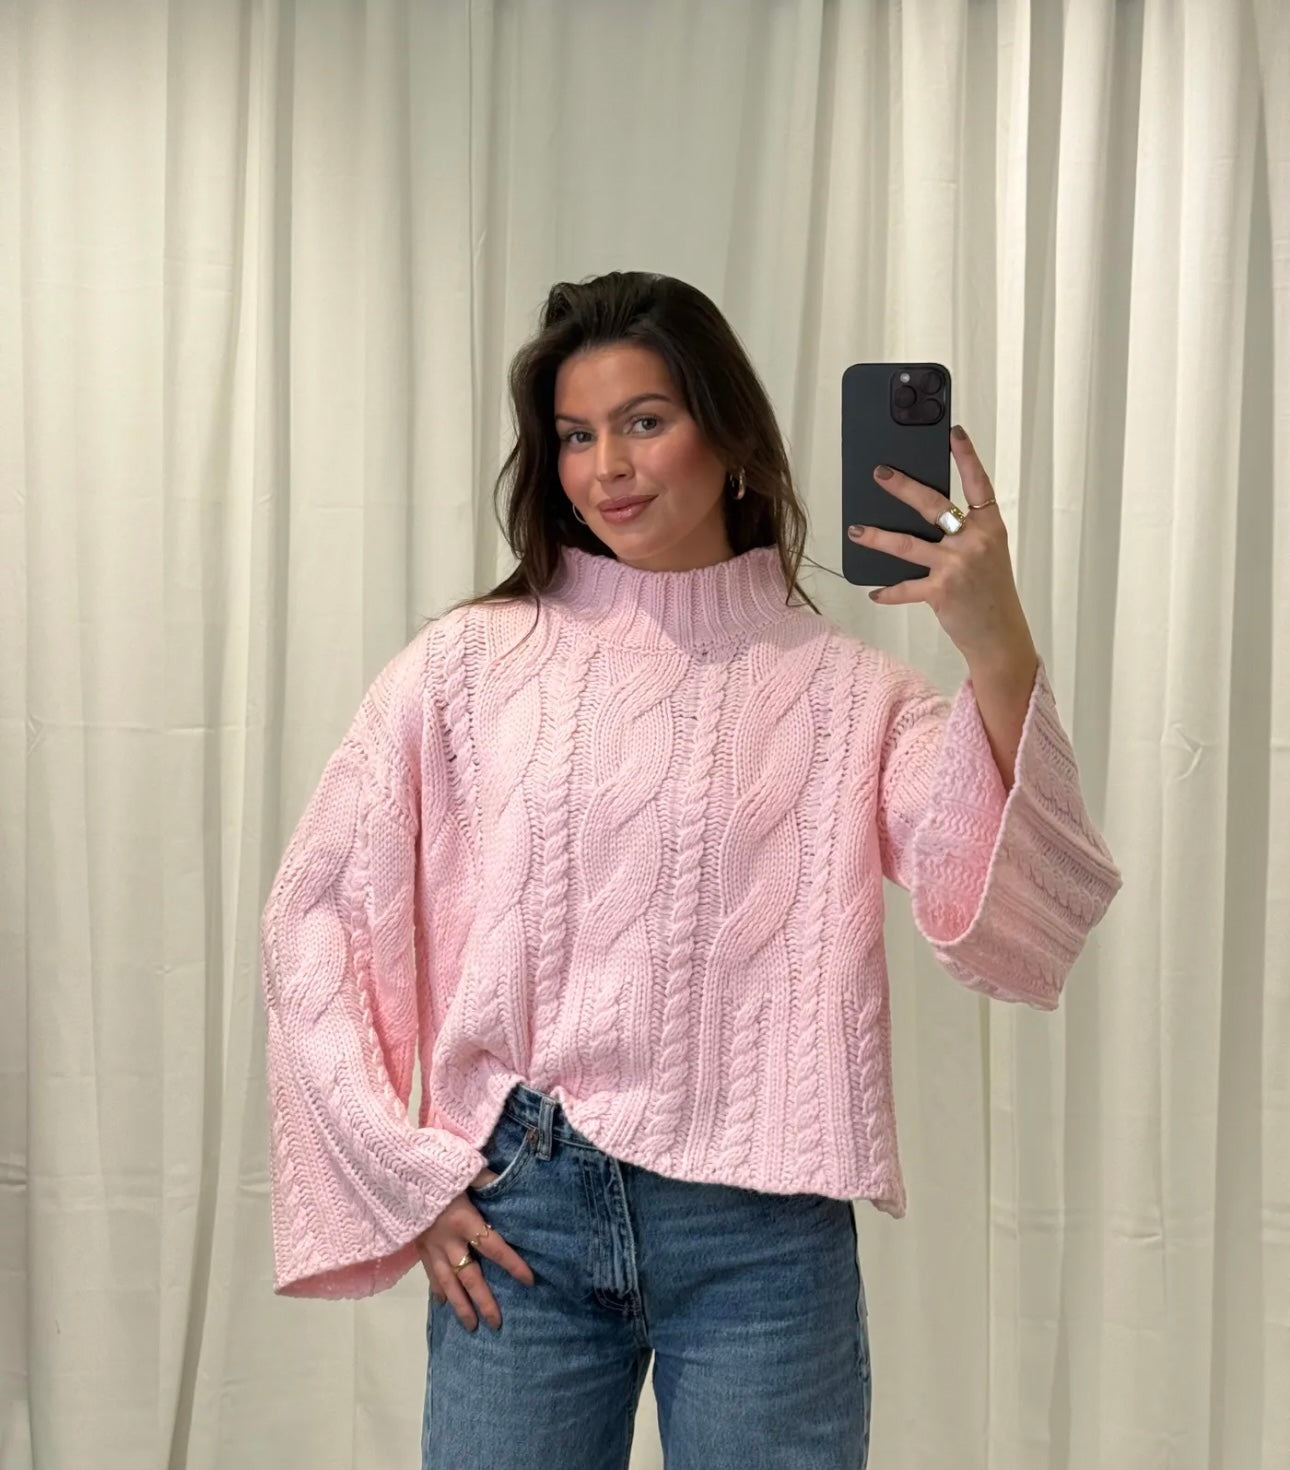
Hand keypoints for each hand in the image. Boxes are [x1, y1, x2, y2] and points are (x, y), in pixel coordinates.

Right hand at [414, 1171, 535, 1331]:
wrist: (393, 1175)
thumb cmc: (434, 1171)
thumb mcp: (464, 1170)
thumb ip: (486, 1178)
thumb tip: (508, 1181)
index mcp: (464, 1220)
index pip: (494, 1247)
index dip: (512, 1265)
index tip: (529, 1281)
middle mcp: (448, 1240)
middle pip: (470, 1276)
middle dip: (484, 1301)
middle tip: (496, 1324)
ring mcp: (431, 1247)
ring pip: (447, 1283)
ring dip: (460, 1306)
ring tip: (471, 1326)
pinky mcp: (417, 1247)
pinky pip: (429, 1274)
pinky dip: (437, 1289)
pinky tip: (443, 1303)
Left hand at [846, 425, 1036, 672]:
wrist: (1000, 635)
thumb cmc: (990, 592)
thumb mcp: (987, 554)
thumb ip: (963, 533)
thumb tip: (919, 517)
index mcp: (990, 526)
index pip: (978, 484)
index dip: (966, 457)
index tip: (953, 433)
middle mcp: (975, 540)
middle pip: (933, 505)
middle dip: (902, 487)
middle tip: (879, 473)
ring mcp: (957, 565)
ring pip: (907, 544)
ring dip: (877, 537)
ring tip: (856, 530)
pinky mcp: (941, 591)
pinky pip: (906, 587)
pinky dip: (888, 591)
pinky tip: (874, 592)